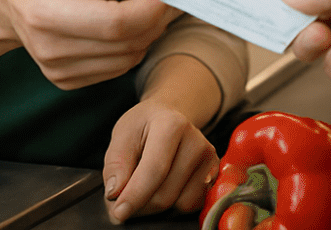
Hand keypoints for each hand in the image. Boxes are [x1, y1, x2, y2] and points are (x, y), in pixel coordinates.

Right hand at [0, 0, 180, 89]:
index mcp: (48, 13)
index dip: (151, 8)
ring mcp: (56, 69)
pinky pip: (115, 68)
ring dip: (148, 33)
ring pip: (126, 60)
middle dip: (156, 19)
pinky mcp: (64, 79)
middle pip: (125, 44)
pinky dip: (131, 46)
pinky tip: (128, 22)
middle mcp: (50, 49)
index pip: (116, 24)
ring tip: (149, 4)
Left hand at [102, 99, 218, 223]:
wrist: (169, 117)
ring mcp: (210, 160)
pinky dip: (175, 204)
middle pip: (166, 194)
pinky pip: (192, 205)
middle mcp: (197, 142)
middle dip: (141, 203)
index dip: (134, 196)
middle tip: (126, 196)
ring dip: (158, 205)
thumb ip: (116, 164)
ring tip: (148, 185)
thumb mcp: (122, 135)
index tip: (118, 212)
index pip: (154, 170)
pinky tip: (166, 186)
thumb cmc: (144, 127)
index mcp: (172, 125)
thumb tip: (116, 193)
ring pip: (180, 204)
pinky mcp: (215, 176)